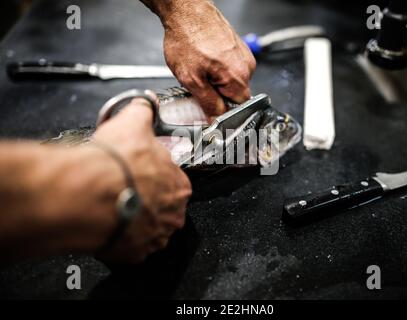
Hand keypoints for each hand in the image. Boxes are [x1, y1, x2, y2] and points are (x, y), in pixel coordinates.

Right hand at [93, 98, 191, 263]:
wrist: (91, 193)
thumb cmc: (116, 162)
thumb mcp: (133, 123)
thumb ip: (143, 111)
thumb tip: (145, 102)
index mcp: (179, 185)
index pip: (171, 180)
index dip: (151, 175)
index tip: (137, 173)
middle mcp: (173, 214)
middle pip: (161, 206)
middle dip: (144, 198)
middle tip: (123, 189)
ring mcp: (155, 236)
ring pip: (147, 227)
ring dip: (134, 218)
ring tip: (113, 206)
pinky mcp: (136, 253)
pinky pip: (130, 245)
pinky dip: (120, 236)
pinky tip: (108, 222)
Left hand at [145, 0, 255, 117]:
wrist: (186, 10)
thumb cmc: (187, 38)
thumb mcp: (191, 79)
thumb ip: (207, 103)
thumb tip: (215, 119)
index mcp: (238, 77)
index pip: (239, 108)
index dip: (223, 112)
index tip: (211, 111)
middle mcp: (246, 66)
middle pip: (235, 95)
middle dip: (217, 94)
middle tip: (200, 85)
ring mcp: (243, 55)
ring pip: (231, 81)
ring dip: (216, 81)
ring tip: (200, 68)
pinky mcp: (238, 48)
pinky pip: (230, 67)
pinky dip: (217, 68)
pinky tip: (204, 60)